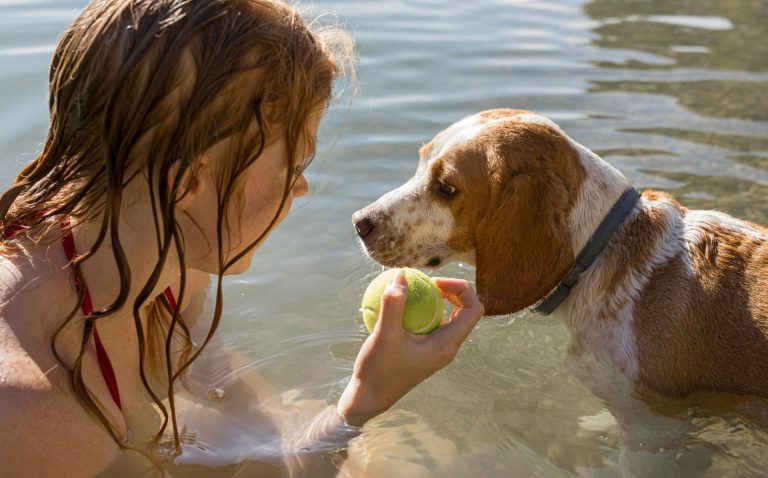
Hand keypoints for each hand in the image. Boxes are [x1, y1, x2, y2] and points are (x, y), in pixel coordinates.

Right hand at [337, 270, 483, 425]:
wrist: (368, 399)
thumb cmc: (378, 371)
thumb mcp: (384, 335)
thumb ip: (393, 304)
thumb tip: (401, 275)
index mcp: (447, 345)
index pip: (474, 310)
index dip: (461, 289)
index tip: (434, 282)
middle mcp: (447, 347)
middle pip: (464, 311)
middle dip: (450, 291)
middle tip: (426, 282)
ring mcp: (436, 350)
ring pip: (447, 317)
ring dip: (434, 300)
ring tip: (413, 290)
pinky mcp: (424, 351)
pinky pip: (430, 324)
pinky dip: (420, 311)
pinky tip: (397, 305)